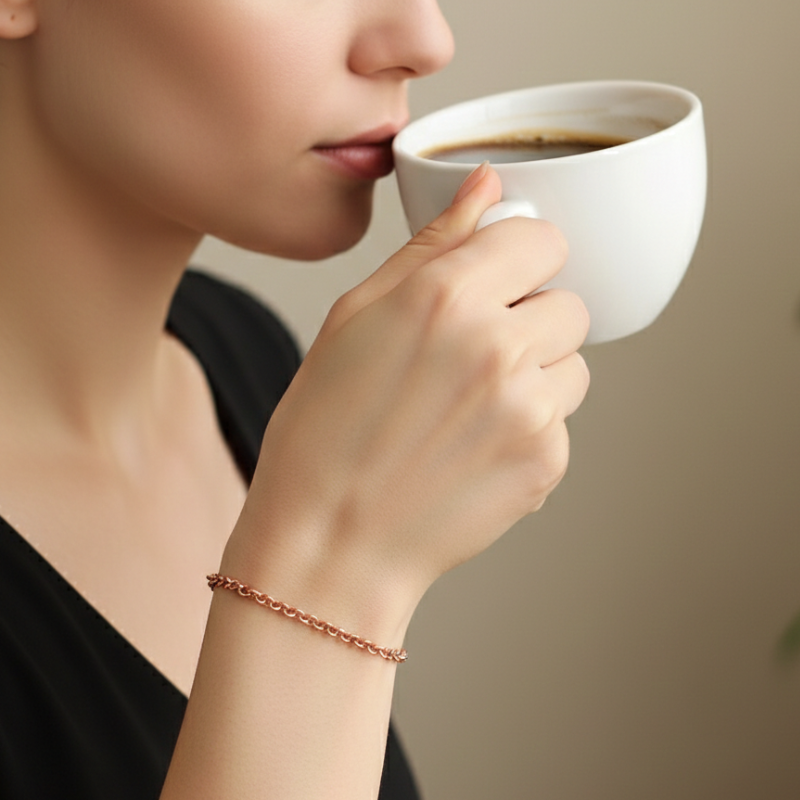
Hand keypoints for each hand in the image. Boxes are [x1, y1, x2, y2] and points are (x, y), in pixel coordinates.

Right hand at [231, 165, 589, 622]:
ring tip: (470, 408)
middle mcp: (497, 345)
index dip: (519, 259)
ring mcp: (528, 408)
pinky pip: (561, 420)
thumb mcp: (356, 318)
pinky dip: (529, 430)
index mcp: (444, 296)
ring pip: (573, 363)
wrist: (330, 541)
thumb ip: (432, 244)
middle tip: (472, 356)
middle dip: (529, 320)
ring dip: (535, 376)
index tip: (499, 280)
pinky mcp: (546, 461)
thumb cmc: (325, 432)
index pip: (540, 238)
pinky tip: (473, 449)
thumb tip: (486, 183)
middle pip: (568, 302)